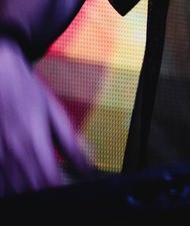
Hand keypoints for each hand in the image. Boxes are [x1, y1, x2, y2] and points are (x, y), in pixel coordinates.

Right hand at [0, 38, 92, 196]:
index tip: (69, 187)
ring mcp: (0, 158)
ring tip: (39, 180)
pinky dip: (10, 188)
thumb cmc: (26, 91)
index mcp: (34, 138)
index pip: (50, 178)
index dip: (61, 188)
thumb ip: (70, 140)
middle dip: (47, 191)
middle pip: (33, 188)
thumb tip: (87, 163)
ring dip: (29, 190)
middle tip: (56, 184)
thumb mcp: (53, 110)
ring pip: (15, 190)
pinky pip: (1, 186)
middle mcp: (15, 151)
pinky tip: (20, 179)